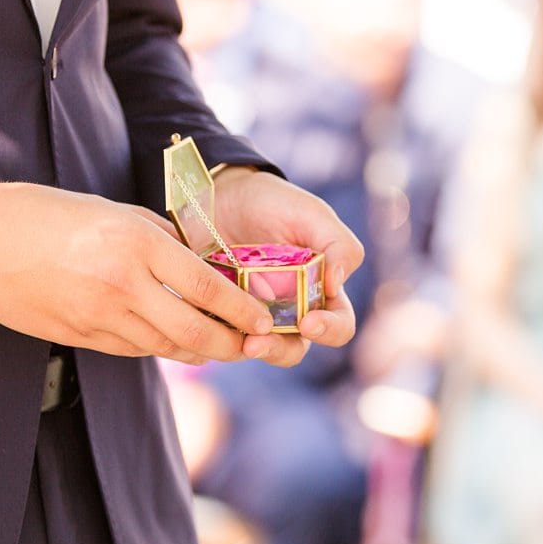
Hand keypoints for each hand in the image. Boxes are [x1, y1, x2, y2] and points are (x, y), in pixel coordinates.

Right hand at [0, 176, 273, 363]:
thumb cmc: (45, 213)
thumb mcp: (112, 211)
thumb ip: (159, 238)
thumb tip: (201, 266)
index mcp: (137, 244)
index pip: (208, 289)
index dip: (243, 312)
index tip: (264, 322)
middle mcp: (122, 285)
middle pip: (194, 332)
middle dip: (229, 345)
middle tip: (250, 347)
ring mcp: (98, 316)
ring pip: (163, 347)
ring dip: (195, 350)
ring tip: (218, 347)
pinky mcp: (77, 336)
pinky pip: (130, 350)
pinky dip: (155, 347)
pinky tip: (168, 341)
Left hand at [212, 167, 365, 367]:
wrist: (223, 193)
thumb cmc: (275, 203)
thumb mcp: (311, 213)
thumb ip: (338, 244)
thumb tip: (337, 285)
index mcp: (319, 293)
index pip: (337, 326)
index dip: (329, 330)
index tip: (309, 321)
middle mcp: (288, 312)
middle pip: (292, 349)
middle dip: (278, 349)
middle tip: (259, 342)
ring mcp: (251, 316)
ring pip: (255, 349)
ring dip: (250, 350)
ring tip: (240, 343)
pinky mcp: (218, 314)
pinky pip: (216, 336)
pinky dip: (212, 335)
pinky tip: (203, 324)